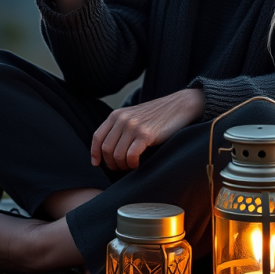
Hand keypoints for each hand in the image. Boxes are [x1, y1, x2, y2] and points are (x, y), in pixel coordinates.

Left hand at [91, 89, 205, 169]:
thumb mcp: (133, 116)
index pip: (97, 137)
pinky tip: (137, 164)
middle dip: (110, 163)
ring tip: (130, 165)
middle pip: (106, 149)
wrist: (179, 106)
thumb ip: (119, 128)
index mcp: (116, 115)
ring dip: (122, 165)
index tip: (97, 163)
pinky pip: (131, 156)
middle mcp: (122, 119)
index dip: (95, 153)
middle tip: (119, 167)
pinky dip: (132, 164)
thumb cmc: (156, 116)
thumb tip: (107, 151)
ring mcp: (133, 126)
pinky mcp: (145, 134)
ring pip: (117, 155)